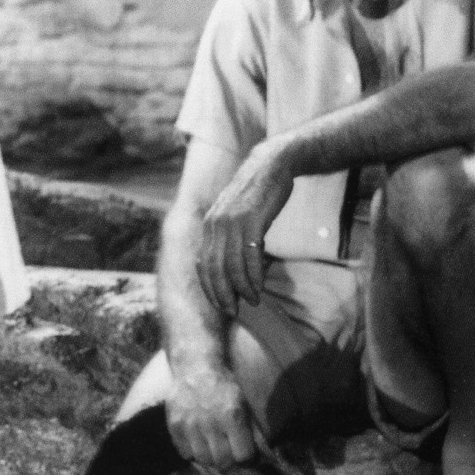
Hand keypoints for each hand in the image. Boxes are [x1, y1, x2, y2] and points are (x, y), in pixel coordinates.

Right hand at [165, 361, 259, 471]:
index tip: (245, 454)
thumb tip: (267, 455)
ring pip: (203, 459)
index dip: (246, 458)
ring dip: (211, 459)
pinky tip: (198, 443)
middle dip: (230, 461)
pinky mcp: (174, 425)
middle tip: (230, 454)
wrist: (195, 368)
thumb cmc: (225, 386)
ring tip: (214, 450)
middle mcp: (210, 422)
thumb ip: (254, 431)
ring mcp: (189, 425)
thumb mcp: (245, 404)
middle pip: (222, 461)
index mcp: (232, 416)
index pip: (243, 456)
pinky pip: (184, 453)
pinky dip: (192, 453)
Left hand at [195, 142, 293, 315]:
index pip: (203, 265)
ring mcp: (232, 222)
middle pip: (214, 269)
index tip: (221, 304)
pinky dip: (253, 275)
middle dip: (223, 294)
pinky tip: (258, 286)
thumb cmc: (256, 194)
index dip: (210, 288)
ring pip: (232, 265)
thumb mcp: (234, 215)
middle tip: (234, 311)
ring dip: (242, 288)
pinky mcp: (252, 220)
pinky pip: (250, 255)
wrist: (271, 164)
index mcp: (208, 226)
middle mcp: (215, 225)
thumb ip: (227, 237)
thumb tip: (227, 266)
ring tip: (252, 301)